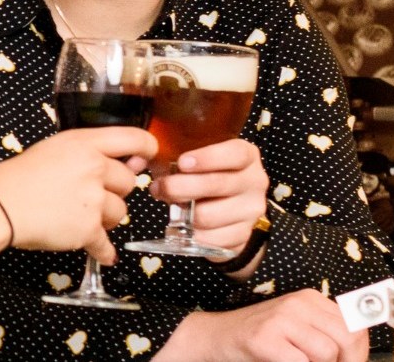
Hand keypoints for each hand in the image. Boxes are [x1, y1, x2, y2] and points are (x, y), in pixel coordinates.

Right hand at [0, 127, 152, 259]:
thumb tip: (131, 163)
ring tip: (78, 217)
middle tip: (88, 196)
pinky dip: (103, 251)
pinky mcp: (87, 229)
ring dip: (104, 218)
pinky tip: (103, 254)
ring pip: (120, 213)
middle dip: (114, 192)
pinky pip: (106, 244)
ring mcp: (93, 200)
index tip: (145, 158)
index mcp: (85, 144)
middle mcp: (94, 168)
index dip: (146, 149)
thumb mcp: (54, 149)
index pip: (134, 139)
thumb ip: (90, 152)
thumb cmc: (18, 176)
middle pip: (128, 182)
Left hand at [150, 139, 271, 265]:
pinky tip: (187, 227)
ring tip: (174, 210)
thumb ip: (171, 156)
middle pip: (217, 185)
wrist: (227, 211)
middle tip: (159, 187)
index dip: (208, 158)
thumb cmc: (204, 178)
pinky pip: (211, 239)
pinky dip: (193, 235)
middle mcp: (255, 181)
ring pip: (209, 215)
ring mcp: (252, 210)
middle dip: (180, 187)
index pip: (235, 154)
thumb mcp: (194, 161)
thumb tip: (138, 160)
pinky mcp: (245, 234)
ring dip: (183, 215)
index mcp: (246, 156)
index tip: (182, 163)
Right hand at [156, 290, 366, 361]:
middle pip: (348, 338)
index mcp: (311, 298)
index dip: (359, 351)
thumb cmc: (260, 338)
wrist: (215, 336)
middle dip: (348, 361)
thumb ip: (325, 331)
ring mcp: (281, 319)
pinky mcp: (265, 338)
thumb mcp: (297, 326)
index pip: (356, 325)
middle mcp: (298, 303)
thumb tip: (357, 351)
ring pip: (327, 352)